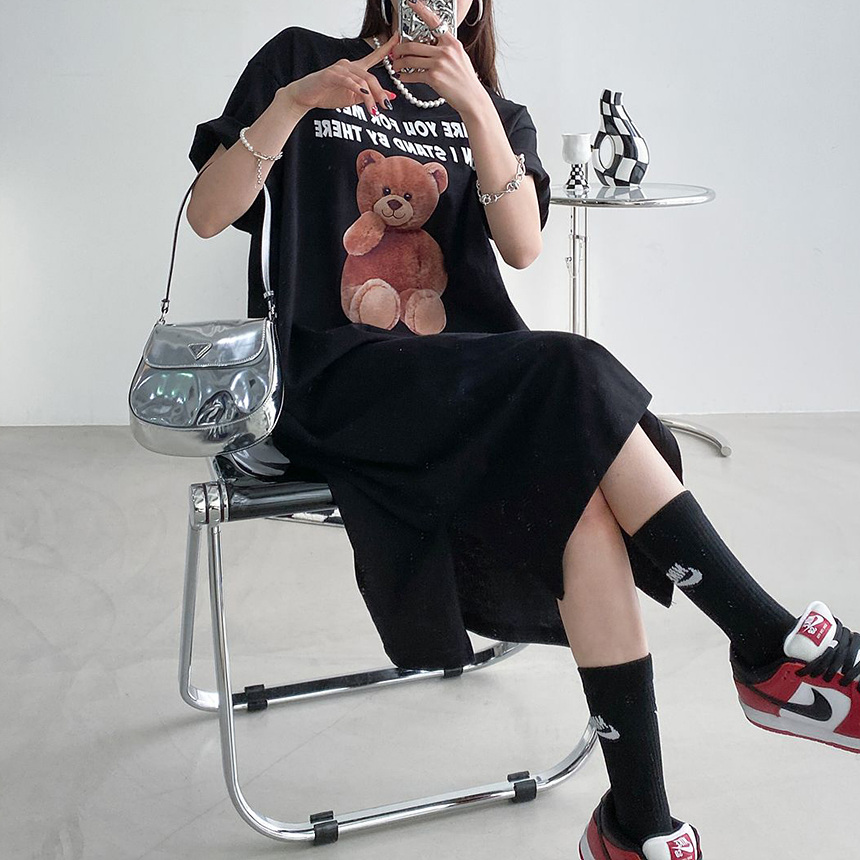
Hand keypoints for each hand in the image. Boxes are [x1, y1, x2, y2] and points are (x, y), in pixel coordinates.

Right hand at [284, 32, 399, 117]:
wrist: (306, 97)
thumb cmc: (328, 94)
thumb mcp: (353, 99)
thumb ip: (370, 96)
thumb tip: (390, 97)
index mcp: (355, 69)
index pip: (374, 56)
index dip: (387, 47)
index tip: (398, 39)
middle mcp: (349, 65)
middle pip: (371, 77)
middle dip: (380, 94)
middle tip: (385, 107)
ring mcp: (340, 68)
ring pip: (362, 80)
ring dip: (370, 97)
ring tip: (373, 111)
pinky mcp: (331, 74)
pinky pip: (348, 81)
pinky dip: (357, 88)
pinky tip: (364, 94)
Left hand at [392, 0, 487, 113]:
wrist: (472, 98)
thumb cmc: (465, 80)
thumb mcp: (459, 58)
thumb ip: (445, 49)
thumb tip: (430, 46)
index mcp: (452, 43)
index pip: (434, 22)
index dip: (421, 10)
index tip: (412, 2)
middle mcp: (445, 51)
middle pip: (414, 45)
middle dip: (399, 49)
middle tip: (394, 51)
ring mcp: (439, 64)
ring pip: (410, 60)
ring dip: (399, 63)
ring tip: (396, 65)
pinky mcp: (434, 78)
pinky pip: (413, 75)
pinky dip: (405, 76)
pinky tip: (402, 77)